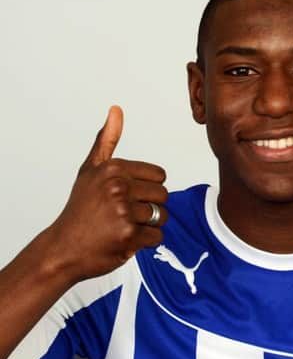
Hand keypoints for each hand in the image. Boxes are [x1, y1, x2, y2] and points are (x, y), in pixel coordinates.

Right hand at [47, 106, 167, 281]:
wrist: (62, 249)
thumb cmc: (80, 209)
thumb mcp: (90, 171)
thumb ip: (107, 140)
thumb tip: (116, 109)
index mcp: (114, 168)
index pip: (160, 176)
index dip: (146, 189)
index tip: (125, 197)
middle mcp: (118, 186)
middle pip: (164, 196)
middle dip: (150, 208)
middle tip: (124, 215)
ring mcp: (123, 211)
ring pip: (162, 216)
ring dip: (147, 226)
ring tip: (123, 227)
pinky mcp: (128, 234)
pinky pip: (157, 236)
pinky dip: (144, 242)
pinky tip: (123, 240)